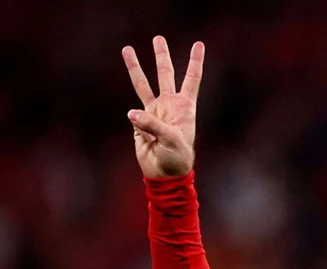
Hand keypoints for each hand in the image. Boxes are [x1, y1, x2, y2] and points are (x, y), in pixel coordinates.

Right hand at [122, 36, 204, 177]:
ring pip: (143, 84)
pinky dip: (135, 120)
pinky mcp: (140, 122)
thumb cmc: (177, 157)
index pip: (191, 78)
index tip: (199, 44)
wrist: (165, 173)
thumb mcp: (170, 139)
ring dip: (135, 67)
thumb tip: (131, 113)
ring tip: (127, 49)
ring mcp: (153, 112)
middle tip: (158, 38)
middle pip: (165, 74)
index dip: (195, 61)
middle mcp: (169, 105)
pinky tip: (145, 136)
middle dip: (161, 56)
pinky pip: (134, 115)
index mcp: (184, 106)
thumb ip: (151, 124)